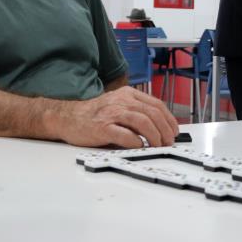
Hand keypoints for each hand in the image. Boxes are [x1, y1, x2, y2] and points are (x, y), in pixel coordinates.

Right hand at [59, 87, 177, 148]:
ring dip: (154, 136)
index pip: (156, 105)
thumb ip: (136, 112)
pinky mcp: (102, 127)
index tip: (174, 131)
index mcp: (128, 94)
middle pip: (152, 113)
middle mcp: (121, 101)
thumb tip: (160, 129)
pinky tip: (140, 146)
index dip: (169, 119)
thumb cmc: (96, 115)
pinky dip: (135, 141)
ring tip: (158, 146)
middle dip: (165, 130)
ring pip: (142, 122)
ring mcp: (112, 113)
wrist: (68, 117)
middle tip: (168, 142)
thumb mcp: (119, 106)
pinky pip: (124, 134)